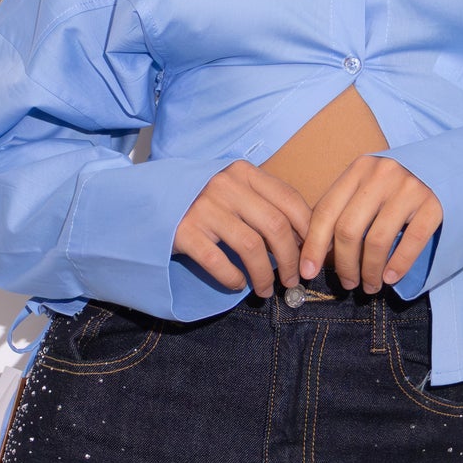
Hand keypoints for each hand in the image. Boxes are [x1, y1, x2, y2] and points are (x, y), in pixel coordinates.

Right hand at [172, 160, 312, 298]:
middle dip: (291, 259)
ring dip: (265, 275)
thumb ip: (264, 203)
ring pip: (251, 247)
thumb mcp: (234, 189)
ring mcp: (203, 208)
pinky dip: (234, 278)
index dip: (308, 231)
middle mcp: (226, 186)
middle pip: (275, 226)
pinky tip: (238, 284)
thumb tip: (304, 238)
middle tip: (292, 280)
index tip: (312, 254)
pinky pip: (219, 262)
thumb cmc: (202, 199)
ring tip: (266, 289)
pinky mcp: (184, 231)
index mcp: (244, 173)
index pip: (289, 200)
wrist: (150, 200)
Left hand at [299, 156, 441, 294]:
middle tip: (347, 283)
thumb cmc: (395, 186)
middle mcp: (381, 175)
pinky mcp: (432, 204)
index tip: (306, 272)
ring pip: (377, 240)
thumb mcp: (366, 186)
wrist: (446, 167)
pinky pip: (411, 242)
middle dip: (343, 264)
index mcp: (358, 169)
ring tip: (369, 285)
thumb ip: (344, 208)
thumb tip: (314, 251)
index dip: (313, 246)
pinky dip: (397, 265)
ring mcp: (409, 188)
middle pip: (348, 229)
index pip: (325, 211)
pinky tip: (390, 278)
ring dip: (369, 271)